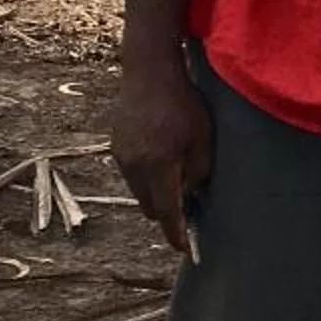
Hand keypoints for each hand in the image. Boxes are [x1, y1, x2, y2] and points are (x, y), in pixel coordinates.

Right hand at [111, 39, 213, 255]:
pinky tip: (161, 157)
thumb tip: (195, 193)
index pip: (168, 213)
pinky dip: (146, 176)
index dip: (176, 235)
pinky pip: (132, 174)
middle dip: (168, 213)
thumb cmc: (184, 101)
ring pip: (140, 192)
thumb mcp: (204, 136)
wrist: (148, 70)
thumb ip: (201, 170)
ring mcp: (122, 157)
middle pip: (151, 207)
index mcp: (160, 166)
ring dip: (156, 193)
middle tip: (188, 207)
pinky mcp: (115, 147)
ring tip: (176, 177)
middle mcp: (135, 167)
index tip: (186, 250)